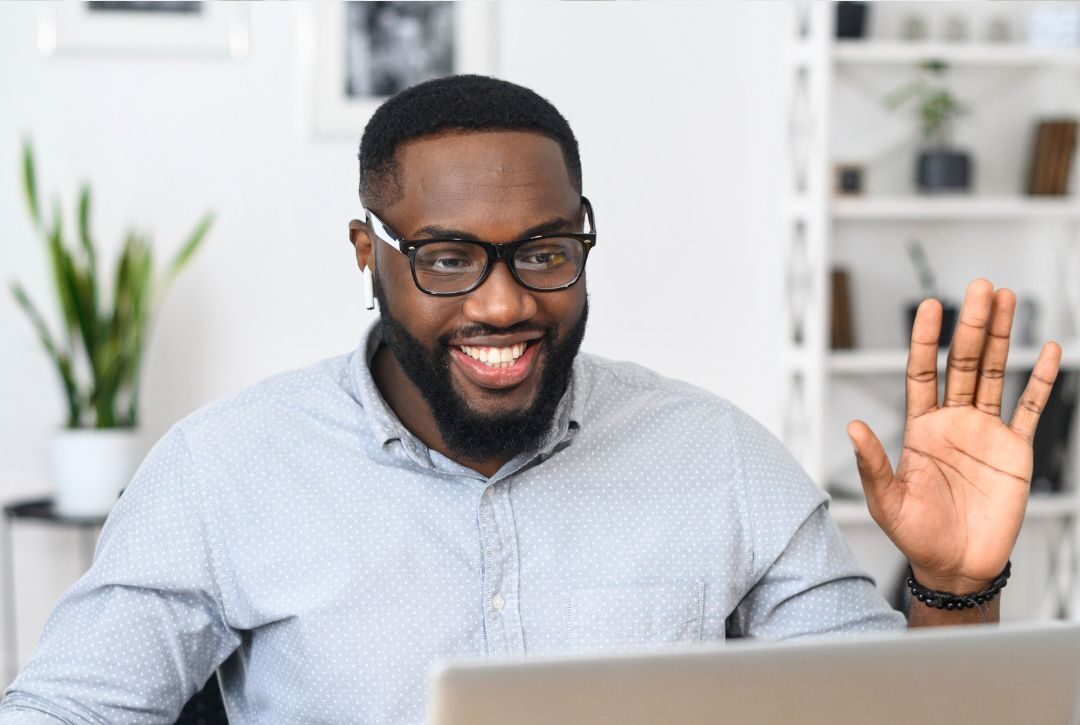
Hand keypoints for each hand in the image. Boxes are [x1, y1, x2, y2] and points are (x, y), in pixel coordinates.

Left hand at [848, 279, 1061, 592]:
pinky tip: (1049, 352)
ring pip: (995, 374)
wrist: (956, 566)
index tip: (929, 306)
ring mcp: (985, 433)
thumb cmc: (915, 534)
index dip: (925, 340)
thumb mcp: (886, 500)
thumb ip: (872, 463)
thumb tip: (852, 426)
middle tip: (980, 286)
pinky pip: (1030, 409)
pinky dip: (1042, 382)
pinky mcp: (1015, 451)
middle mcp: (953, 422)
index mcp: (919, 428)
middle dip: (971, 325)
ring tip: (1007, 298)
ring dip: (1002, 338)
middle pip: (962, 363)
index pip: (921, 373)